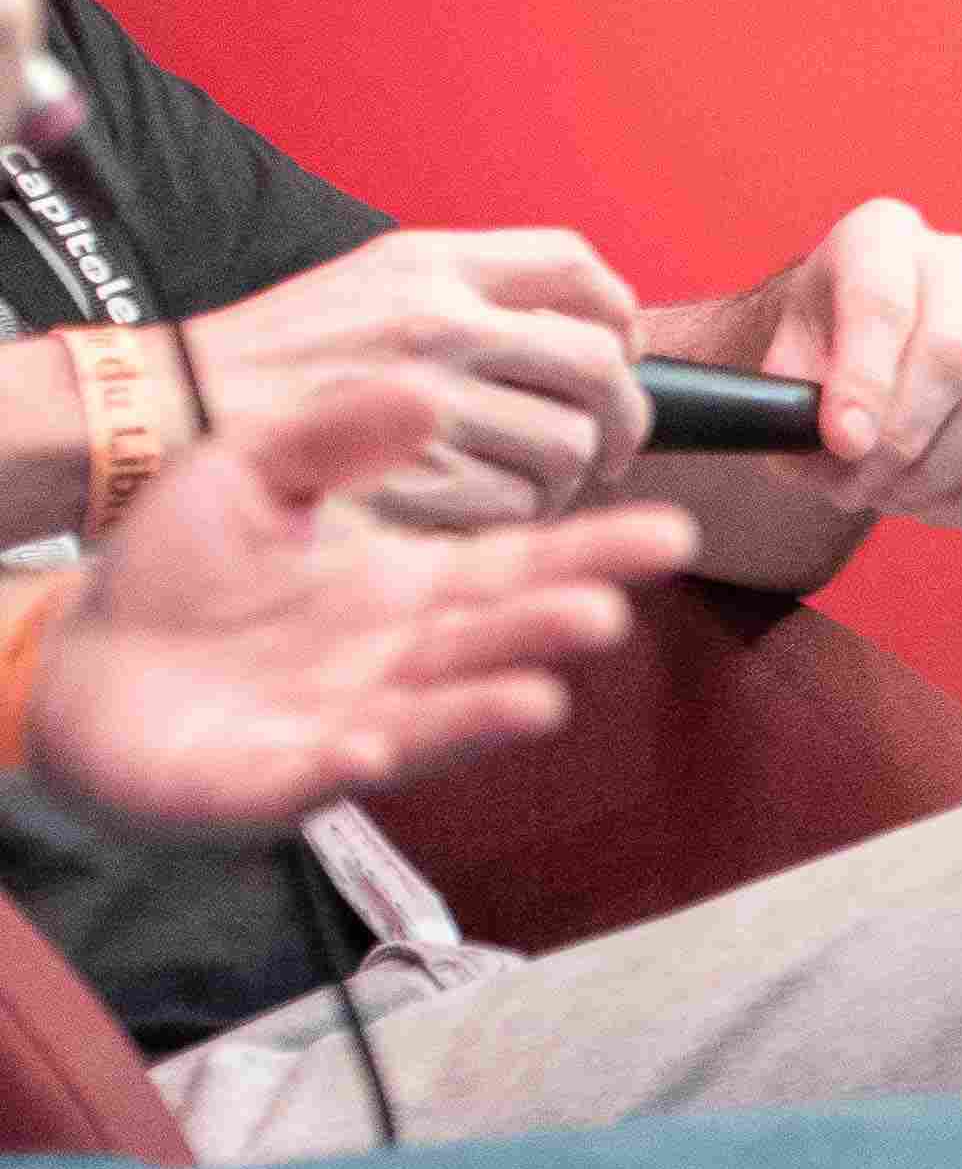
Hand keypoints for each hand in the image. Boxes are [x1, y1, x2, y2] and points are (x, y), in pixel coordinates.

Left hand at [26, 366, 695, 842]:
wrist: (83, 661)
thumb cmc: (178, 573)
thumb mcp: (253, 472)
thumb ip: (335, 434)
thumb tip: (425, 390)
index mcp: (403, 587)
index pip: (516, 567)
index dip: (592, 552)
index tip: (670, 530)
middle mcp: (394, 661)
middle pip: (489, 644)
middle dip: (547, 632)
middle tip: (606, 612)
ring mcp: (344, 724)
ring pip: (430, 720)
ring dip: (482, 712)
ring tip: (538, 699)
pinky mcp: (274, 779)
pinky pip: (320, 774)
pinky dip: (352, 764)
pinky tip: (370, 746)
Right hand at [181, 226, 648, 523]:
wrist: (173, 404)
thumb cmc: (272, 355)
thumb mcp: (367, 283)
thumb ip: (466, 293)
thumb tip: (575, 328)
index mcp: (432, 265)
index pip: (576, 268)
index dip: (618, 315)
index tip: (618, 350)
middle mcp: (440, 324)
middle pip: (595, 364)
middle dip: (622, 413)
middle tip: (612, 443)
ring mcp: (432, 404)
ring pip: (567, 444)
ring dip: (571, 475)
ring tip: (543, 484)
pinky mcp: (418, 479)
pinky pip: (516, 504)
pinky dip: (519, 518)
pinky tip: (491, 513)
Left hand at [730, 203, 961, 524]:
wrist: (864, 353)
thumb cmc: (823, 353)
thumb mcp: (785, 361)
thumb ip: (796, 399)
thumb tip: (842, 444)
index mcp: (883, 236)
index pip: (885, 300)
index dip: (865, 380)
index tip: (843, 443)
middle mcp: (961, 263)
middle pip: (955, 352)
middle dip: (905, 437)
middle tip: (861, 485)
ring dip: (942, 472)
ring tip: (889, 496)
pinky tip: (934, 502)